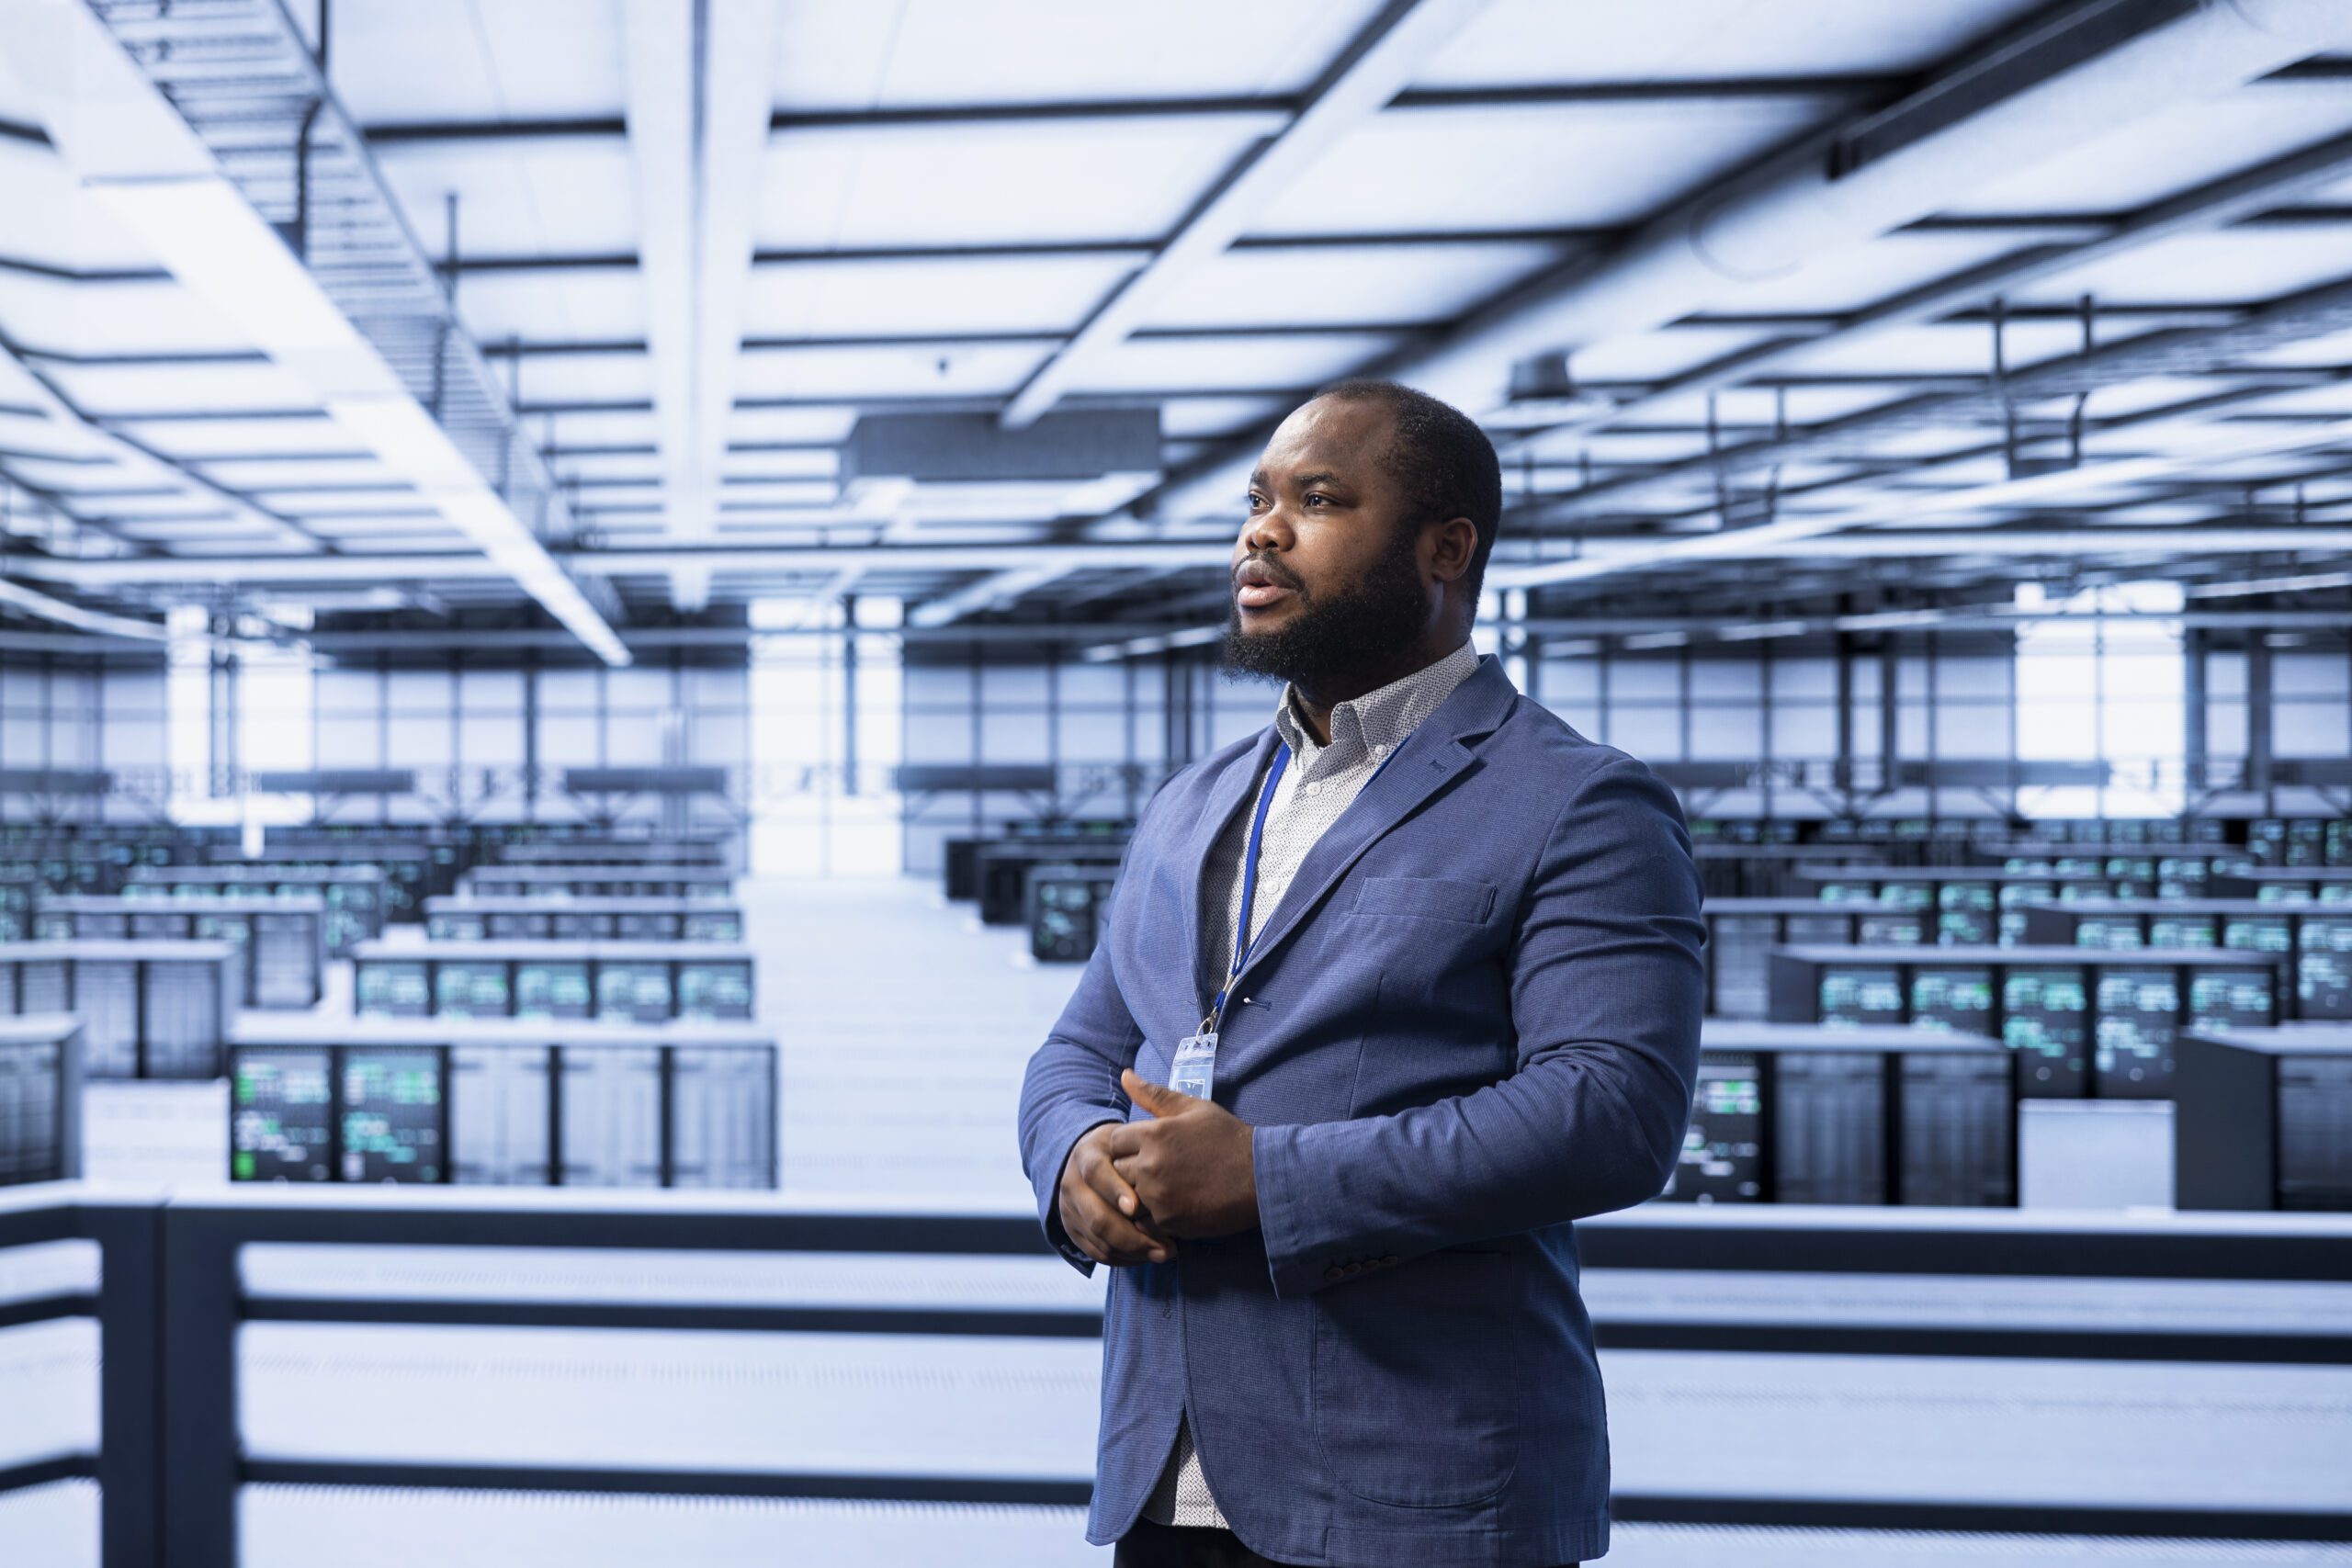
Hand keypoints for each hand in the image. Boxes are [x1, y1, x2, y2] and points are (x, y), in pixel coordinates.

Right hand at [1058, 1121, 1174, 1266]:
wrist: (1087, 1157)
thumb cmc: (1121, 1148)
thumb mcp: (1128, 1137)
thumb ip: (1144, 1142)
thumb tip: (1170, 1159)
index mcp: (1086, 1154)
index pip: (1096, 1172)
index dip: (1115, 1190)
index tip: (1137, 1208)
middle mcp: (1071, 1182)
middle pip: (1097, 1217)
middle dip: (1133, 1236)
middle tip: (1168, 1247)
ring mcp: (1069, 1209)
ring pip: (1099, 1240)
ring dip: (1134, 1253)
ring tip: (1165, 1254)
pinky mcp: (1072, 1229)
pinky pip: (1096, 1253)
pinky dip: (1123, 1259)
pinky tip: (1147, 1257)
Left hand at [1109, 1069, 1258, 1238]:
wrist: (1261, 1177)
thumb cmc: (1228, 1138)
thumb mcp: (1194, 1108)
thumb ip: (1154, 1094)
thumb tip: (1125, 1076)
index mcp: (1153, 1133)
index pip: (1114, 1142)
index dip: (1129, 1145)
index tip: (1148, 1149)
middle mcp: (1150, 1165)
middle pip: (1117, 1171)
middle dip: (1131, 1170)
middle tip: (1159, 1170)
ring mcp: (1158, 1196)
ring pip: (1127, 1198)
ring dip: (1139, 1195)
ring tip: (1166, 1188)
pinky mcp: (1169, 1221)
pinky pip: (1143, 1221)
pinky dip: (1153, 1216)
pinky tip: (1175, 1205)